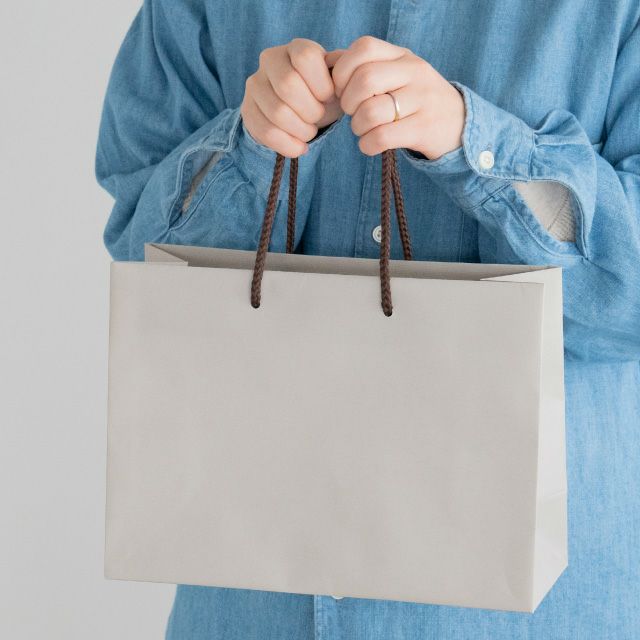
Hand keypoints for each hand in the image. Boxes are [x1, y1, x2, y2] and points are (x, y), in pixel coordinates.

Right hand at [241, 39, 342, 157]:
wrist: (296, 112)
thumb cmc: (320, 94)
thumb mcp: (335, 82)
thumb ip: (344, 73)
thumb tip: (343, 67)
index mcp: (296, 48)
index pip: (306, 57)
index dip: (322, 84)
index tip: (328, 97)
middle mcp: (270, 59)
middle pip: (288, 86)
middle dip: (311, 111)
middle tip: (318, 118)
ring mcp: (255, 85)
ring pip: (277, 112)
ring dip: (301, 130)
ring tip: (310, 132)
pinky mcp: (247, 110)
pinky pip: (267, 132)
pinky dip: (289, 145)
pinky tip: (300, 147)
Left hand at [329, 36, 464, 158]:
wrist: (458, 125)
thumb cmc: (415, 101)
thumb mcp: (396, 75)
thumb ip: (364, 66)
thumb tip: (327, 62)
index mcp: (402, 56)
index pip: (364, 48)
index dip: (343, 71)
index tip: (342, 90)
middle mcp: (414, 73)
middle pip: (365, 80)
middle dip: (348, 102)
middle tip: (352, 113)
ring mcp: (422, 100)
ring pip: (371, 111)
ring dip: (357, 127)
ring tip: (362, 130)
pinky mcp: (424, 128)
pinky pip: (382, 137)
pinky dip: (367, 145)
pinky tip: (369, 145)